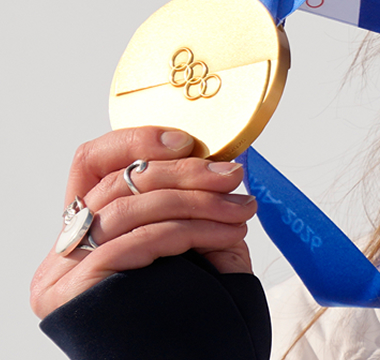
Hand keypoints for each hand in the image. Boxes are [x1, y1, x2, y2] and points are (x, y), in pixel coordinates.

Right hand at [30, 127, 257, 318]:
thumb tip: (226, 159)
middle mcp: (64, 248)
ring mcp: (64, 271)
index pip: (91, 163)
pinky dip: (191, 231)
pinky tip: (226, 235)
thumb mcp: (193, 245)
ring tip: (240, 211)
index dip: (136, 141)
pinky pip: (140, 241)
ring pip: (132, 208)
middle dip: (187, 174)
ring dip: (198, 203)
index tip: (189, 141)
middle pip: (119, 183)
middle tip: (234, 177)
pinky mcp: (77, 290)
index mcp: (83, 228)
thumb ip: (193, 203)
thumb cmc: (189, 312)